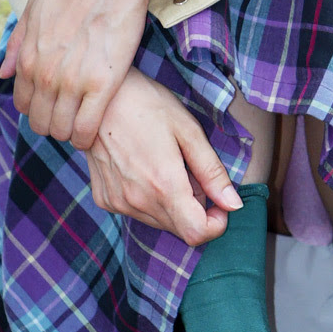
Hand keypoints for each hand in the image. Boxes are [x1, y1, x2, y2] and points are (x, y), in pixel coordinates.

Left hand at [2, 0, 165, 149]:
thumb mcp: (34, 9)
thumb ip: (16, 43)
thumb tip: (1, 74)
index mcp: (27, 58)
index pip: (23, 104)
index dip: (38, 109)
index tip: (54, 105)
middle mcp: (44, 75)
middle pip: (41, 122)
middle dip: (54, 123)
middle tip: (71, 115)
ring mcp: (72, 82)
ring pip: (62, 130)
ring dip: (71, 132)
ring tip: (84, 120)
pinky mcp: (102, 85)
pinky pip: (86, 129)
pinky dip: (87, 136)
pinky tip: (94, 127)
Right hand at [86, 69, 240, 245]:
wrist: (99, 97)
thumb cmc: (148, 105)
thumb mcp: (189, 131)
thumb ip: (212, 172)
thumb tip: (234, 205)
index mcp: (164, 185)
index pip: (196, 234)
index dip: (215, 224)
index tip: (218, 202)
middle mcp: (138, 201)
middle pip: (179, 229)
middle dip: (195, 208)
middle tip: (190, 170)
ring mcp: (118, 202)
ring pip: (159, 221)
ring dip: (173, 203)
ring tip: (167, 164)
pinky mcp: (105, 199)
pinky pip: (138, 212)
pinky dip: (150, 199)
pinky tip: (146, 168)